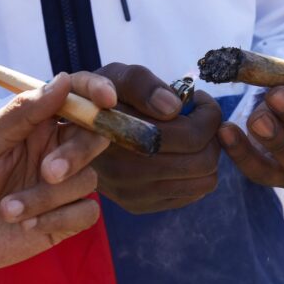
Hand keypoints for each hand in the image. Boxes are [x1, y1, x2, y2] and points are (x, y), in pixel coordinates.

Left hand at [0, 72, 114, 272]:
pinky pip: (87, 212)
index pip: (77, 100)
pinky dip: (59, 218)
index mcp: (38, 125)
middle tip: (48, 172)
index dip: (96, 93)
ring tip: (8, 209)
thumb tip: (64, 80)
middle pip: (94, 138)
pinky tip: (28, 225)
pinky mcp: (66, 218)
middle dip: (77, 154)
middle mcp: (56, 151)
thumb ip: (23, 112)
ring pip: (87, 180)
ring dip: (47, 197)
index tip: (106, 99)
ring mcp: (63, 186)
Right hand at [92, 63, 222, 213]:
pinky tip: (179, 154)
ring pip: (204, 182)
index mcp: (122, 137)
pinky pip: (191, 195)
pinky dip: (195, 173)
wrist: (72, 136)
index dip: (208, 114)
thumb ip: (143, 84)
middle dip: (211, 135)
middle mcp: (127, 173)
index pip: (192, 135)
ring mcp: (134, 194)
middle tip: (199, 118)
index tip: (197, 100)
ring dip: (206, 154)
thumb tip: (173, 107)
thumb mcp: (115, 77)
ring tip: (191, 135)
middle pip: (203, 161)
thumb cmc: (101, 100)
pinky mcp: (140, 206)